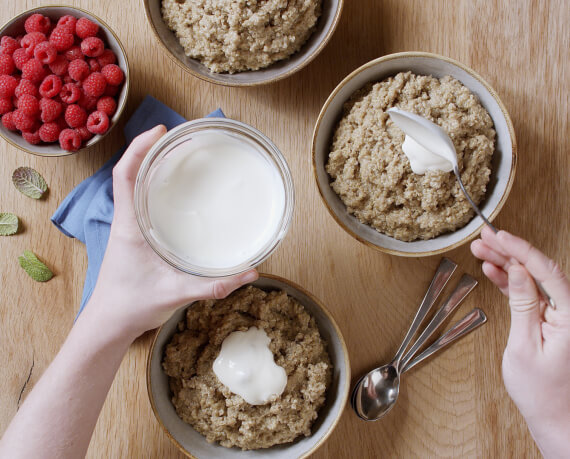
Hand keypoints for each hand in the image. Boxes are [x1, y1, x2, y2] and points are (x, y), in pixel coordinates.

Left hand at [84, 125, 257, 338]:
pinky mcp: (134, 236)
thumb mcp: (176, 294)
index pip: (125, 175)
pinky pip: (141, 201)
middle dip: (151, 149)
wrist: (110, 323)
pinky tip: (176, 191)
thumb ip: (215, 285)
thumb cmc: (133, 306)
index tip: (160, 131)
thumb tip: (250, 272)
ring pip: (134, 185)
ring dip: (151, 165)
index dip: (138, 148)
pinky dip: (154, 186)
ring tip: (179, 155)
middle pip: (131, 172)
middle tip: (180, 138)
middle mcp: (126, 221)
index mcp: (129, 226)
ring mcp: (128, 227)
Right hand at [471, 227, 569, 456]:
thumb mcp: (524, 345)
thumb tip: (517, 272)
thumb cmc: (543, 392)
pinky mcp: (549, 319)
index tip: (500, 236)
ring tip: (481, 250)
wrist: (555, 418)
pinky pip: (529, 293)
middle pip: (539, 270)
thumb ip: (523, 304)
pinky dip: (510, 282)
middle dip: (510, 251)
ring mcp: (560, 315)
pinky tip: (493, 271)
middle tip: (485, 237)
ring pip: (532, 278)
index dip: (521, 249)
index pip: (546, 271)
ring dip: (506, 264)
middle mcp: (569, 311)